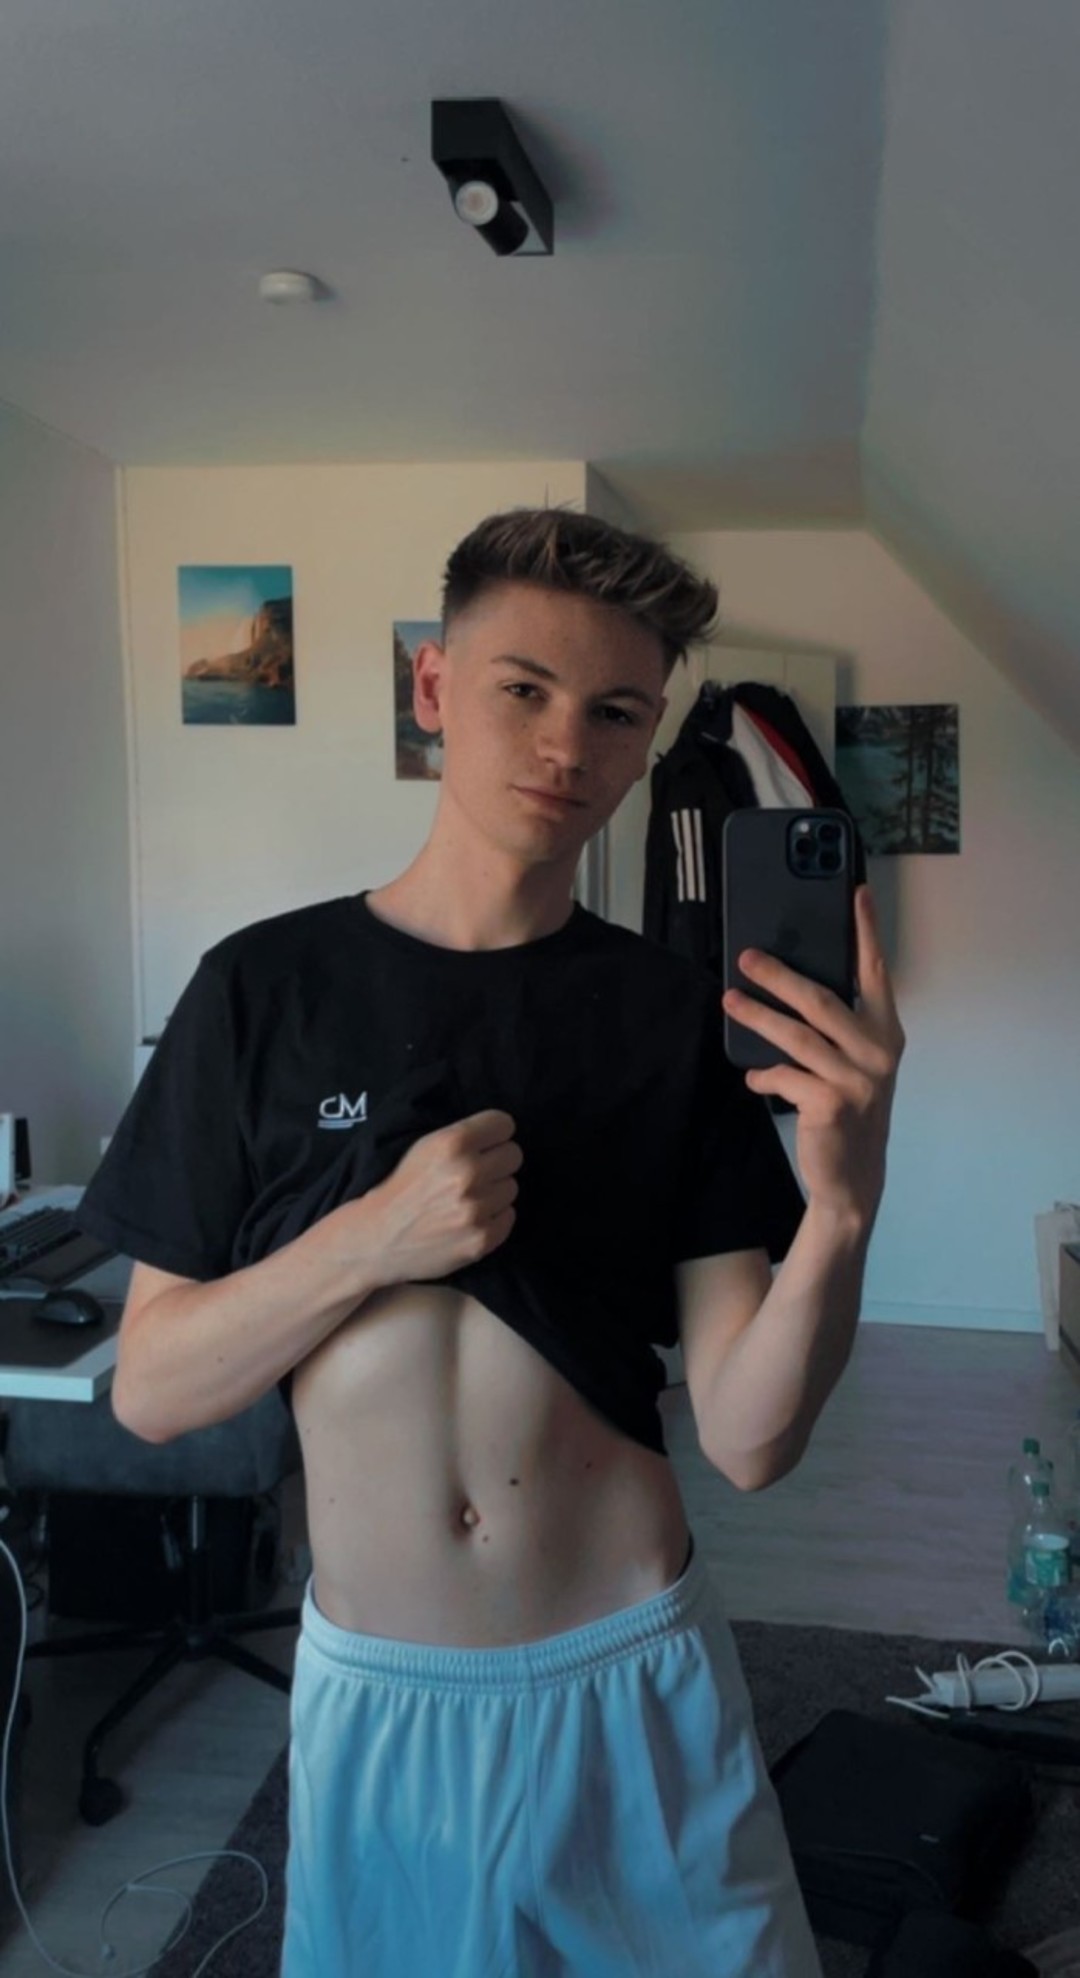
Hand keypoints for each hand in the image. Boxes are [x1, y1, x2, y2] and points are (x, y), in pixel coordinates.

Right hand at [368, 1109, 521, 1283]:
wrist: (377, 1239)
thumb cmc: (401, 1189)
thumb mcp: (424, 1148)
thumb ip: (462, 1137)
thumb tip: (503, 1134)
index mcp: (452, 1143)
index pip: (504, 1124)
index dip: (494, 1134)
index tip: (486, 1144)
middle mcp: (468, 1173)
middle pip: (514, 1155)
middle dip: (497, 1162)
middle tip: (475, 1174)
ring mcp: (477, 1209)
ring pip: (511, 1187)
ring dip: (494, 1192)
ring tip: (466, 1200)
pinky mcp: (482, 1239)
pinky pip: (509, 1217)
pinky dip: (493, 1218)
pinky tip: (469, 1220)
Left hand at [721, 886, 904, 1224]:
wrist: (852, 1178)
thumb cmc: (846, 1108)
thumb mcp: (852, 1064)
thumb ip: (835, 1028)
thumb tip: (783, 984)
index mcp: (886, 1033)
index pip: (876, 972)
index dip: (866, 931)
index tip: (856, 891)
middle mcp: (878, 1052)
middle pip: (821, 1000)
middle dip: (779, 975)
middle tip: (746, 957)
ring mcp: (857, 1080)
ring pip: (796, 1035)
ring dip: (757, 1017)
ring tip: (729, 1001)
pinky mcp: (830, 1104)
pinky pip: (784, 1076)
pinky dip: (764, 1075)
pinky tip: (755, 1077)